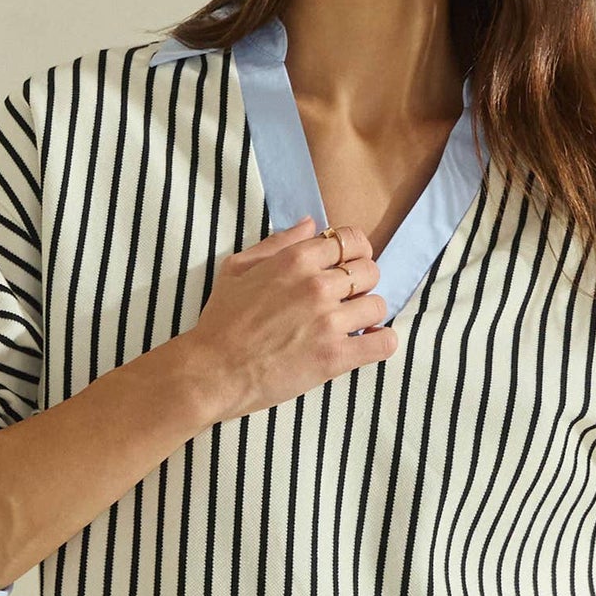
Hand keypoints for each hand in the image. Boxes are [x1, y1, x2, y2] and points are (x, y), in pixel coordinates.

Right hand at [175, 215, 398, 423]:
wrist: (213, 371)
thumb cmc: (221, 321)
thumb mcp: (238, 268)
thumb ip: (278, 243)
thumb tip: (310, 224)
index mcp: (296, 259)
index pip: (351, 240)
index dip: (355, 253)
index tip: (347, 267)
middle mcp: (317, 285)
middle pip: (370, 271)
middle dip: (362, 284)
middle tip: (345, 300)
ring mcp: (328, 322)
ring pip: (378, 306)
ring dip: (367, 315)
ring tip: (350, 326)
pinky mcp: (335, 357)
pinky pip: (383, 342)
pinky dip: (380, 342)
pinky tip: (365, 344)